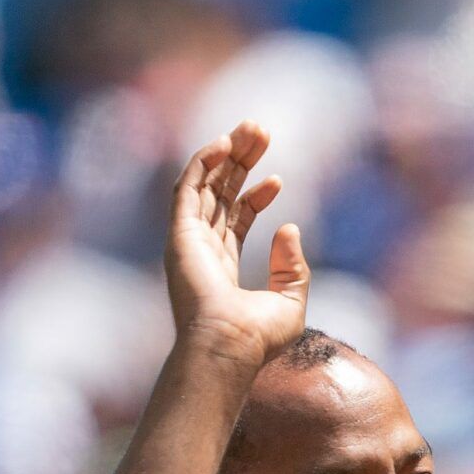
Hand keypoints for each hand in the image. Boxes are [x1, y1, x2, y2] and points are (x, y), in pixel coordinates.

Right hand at [165, 120, 307, 366]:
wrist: (230, 345)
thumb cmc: (258, 337)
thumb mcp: (290, 301)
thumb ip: (292, 267)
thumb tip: (290, 227)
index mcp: (222, 266)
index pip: (235, 219)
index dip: (255, 195)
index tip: (278, 179)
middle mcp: (202, 248)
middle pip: (220, 193)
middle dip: (240, 161)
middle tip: (262, 133)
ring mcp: (188, 239)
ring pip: (206, 183)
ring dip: (226, 152)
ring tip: (251, 128)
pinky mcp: (180, 232)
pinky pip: (189, 187)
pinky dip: (203, 162)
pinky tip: (223, 143)